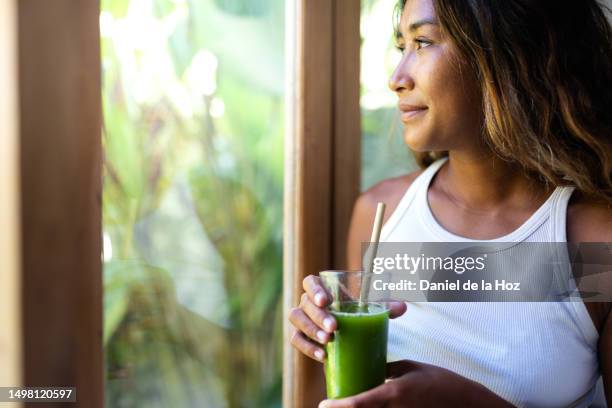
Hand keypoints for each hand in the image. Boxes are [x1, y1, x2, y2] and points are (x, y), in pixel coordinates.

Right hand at [289, 274, 406, 361]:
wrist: (347, 334)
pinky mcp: (299, 336)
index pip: (310, 282)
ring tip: (328, 340)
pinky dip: (307, 348)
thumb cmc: (357, 314)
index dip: (315, 290)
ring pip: (296, 320)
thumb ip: (386, 305)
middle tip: (334, 327)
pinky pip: (296, 340)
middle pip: (305, 303)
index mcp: (321, 288)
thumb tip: (403, 307)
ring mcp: (301, 319)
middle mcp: (307, 301)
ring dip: (311, 330)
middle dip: (318, 315)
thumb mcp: (370, 308)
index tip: (326, 300)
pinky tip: (322, 356)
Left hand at [319, 360, 514, 407]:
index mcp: (395, 394)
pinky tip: (365, 406)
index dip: (339, 406)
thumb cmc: (440, 381)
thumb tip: (372, 367)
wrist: (466, 402)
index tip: (323, 405)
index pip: (361, 403)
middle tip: (329, 405)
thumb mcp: (412, 368)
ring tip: (343, 404)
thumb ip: (389, 369)